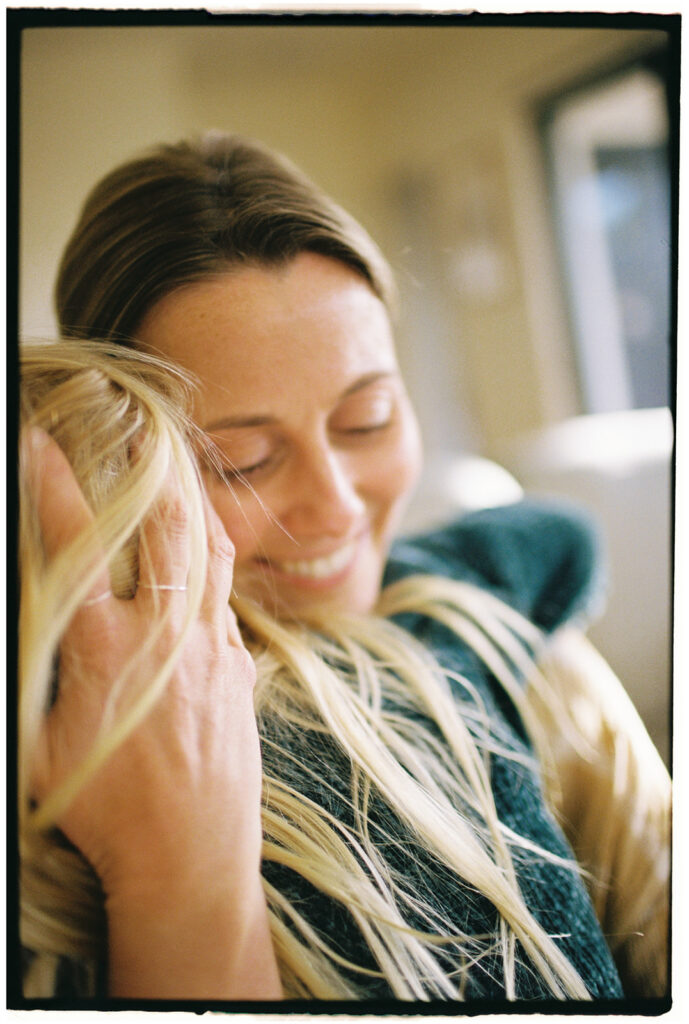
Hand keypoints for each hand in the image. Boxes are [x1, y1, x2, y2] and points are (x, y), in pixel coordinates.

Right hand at [25, 428, 280, 997]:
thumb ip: (37, 671)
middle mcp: (166, 634)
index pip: (77, 546)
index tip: (40, 444)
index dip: (55, 486)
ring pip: (208, 552)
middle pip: (163, 527)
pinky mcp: (239, 666)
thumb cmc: (105, 811)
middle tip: (135, 432)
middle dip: (145, 470)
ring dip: (189, 504)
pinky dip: (210, 563)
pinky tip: (199, 553)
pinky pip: (225, 596)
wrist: (191, 855)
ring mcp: (212, 647)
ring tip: (174, 471)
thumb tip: (36, 620)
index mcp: (107, 647)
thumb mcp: (42, 743)